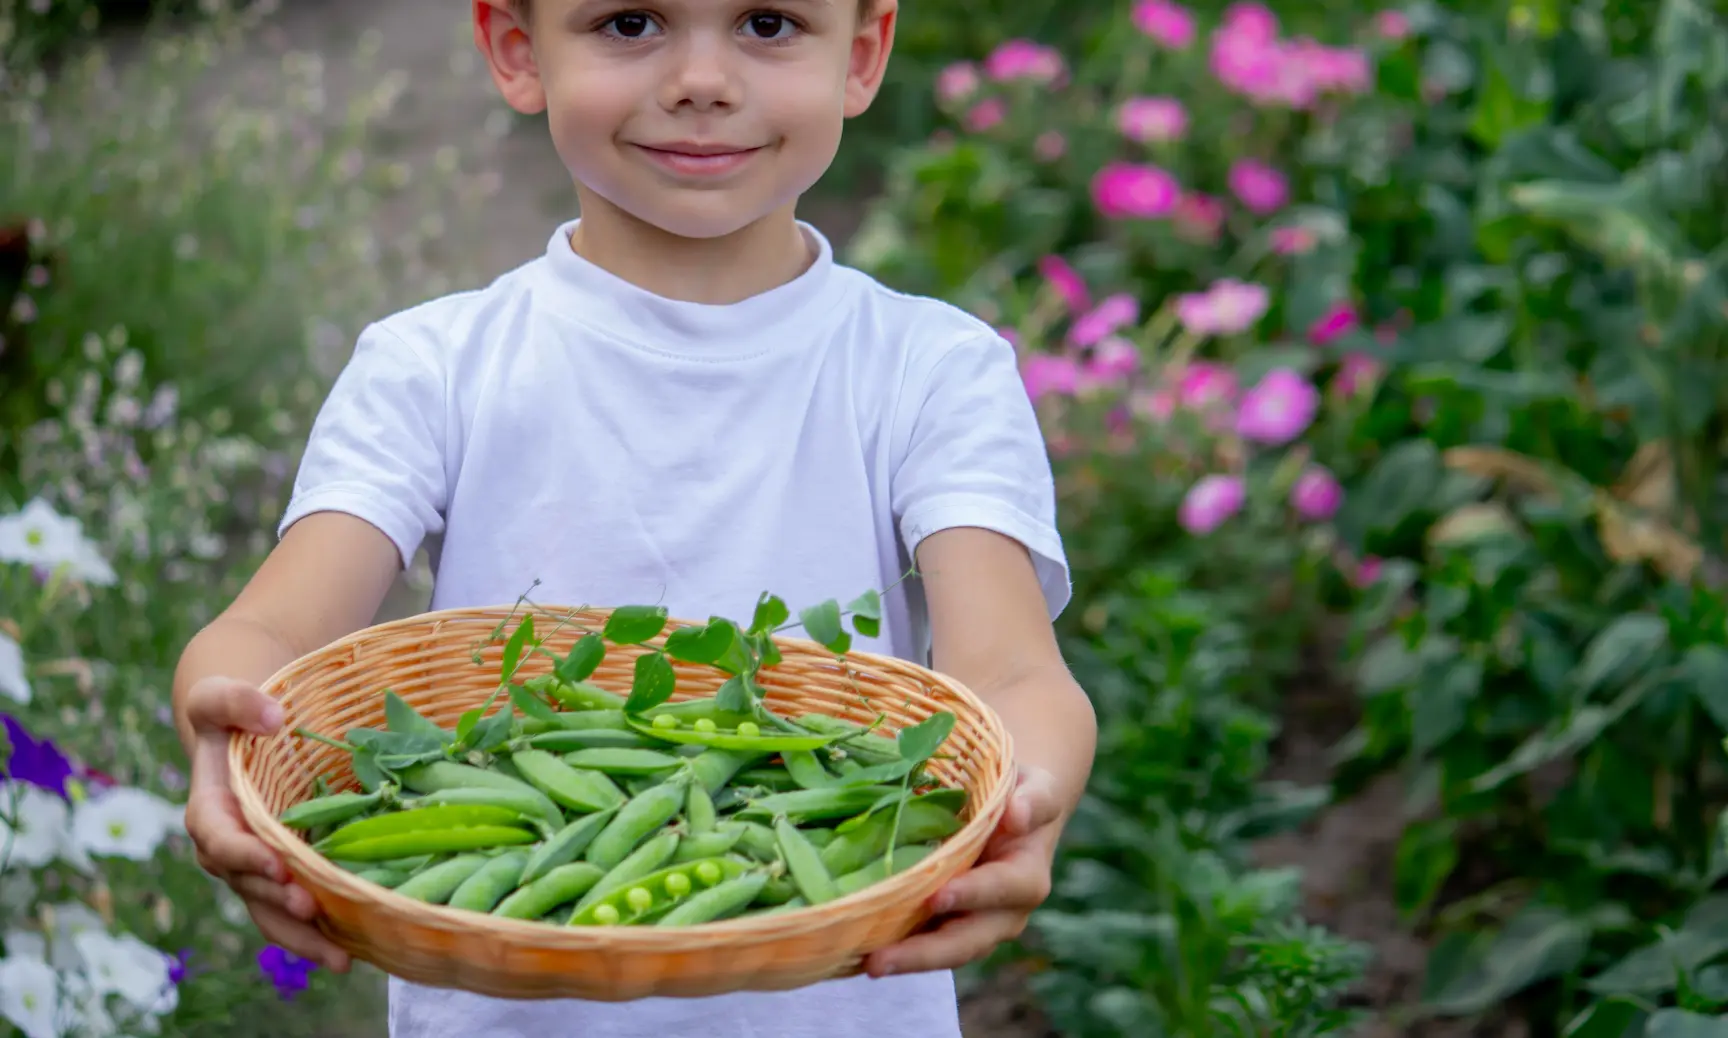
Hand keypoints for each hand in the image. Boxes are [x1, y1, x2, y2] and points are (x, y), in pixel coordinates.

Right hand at [182, 675, 350, 972]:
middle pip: (249, 886)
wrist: (244, 731)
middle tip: (312, 909)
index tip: (277, 863)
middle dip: (279, 901)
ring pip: (273, 911)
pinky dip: (321, 931)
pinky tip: (356, 948)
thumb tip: (271, 719)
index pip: (219, 839)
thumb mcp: (220, 693)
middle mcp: (229, 849)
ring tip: (341, 957)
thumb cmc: (232, 712)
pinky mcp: (285, 875)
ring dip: (302, 937)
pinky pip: (296, 910)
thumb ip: (235, 700)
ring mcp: (257, 867)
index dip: (245, 854)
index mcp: (209, 809)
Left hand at [863, 764, 1063, 978]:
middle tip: (880, 959)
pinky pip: (928, 945)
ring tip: (868, 964)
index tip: (936, 897)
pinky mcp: (952, 930)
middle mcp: (1005, 913)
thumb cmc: (1021, 797)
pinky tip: (863, 954)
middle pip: (968, 941)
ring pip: (945, 953)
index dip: (972, 894)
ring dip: (908, 960)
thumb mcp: (1036, 788)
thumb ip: (1034, 800)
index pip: (1001, 889)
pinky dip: (900, 951)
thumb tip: (1016, 816)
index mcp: (1026, 878)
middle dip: (925, 953)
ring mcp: (978, 928)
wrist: (1015, 816)